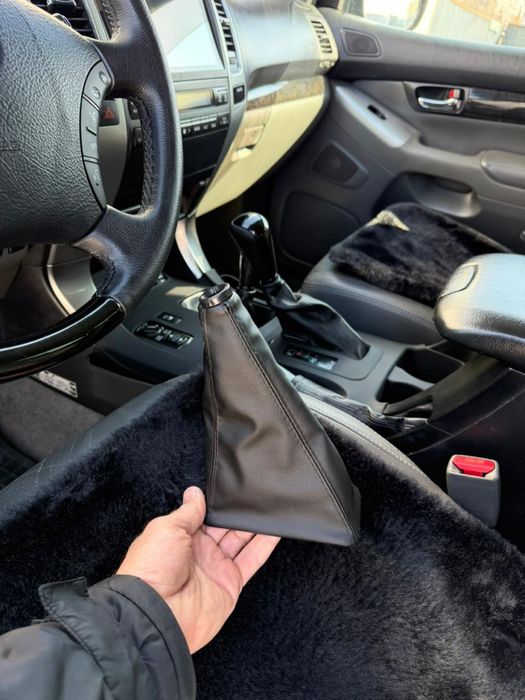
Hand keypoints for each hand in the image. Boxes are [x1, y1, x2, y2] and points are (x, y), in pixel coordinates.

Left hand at [117, 486, 279, 653]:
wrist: (157, 614)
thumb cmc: (152, 569)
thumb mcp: (166, 528)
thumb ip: (187, 512)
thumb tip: (195, 493)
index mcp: (180, 537)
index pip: (204, 516)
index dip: (218, 504)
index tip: (232, 488)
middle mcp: (199, 553)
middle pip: (226, 527)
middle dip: (238, 513)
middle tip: (256, 494)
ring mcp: (216, 568)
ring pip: (242, 541)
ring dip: (255, 525)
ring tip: (270, 506)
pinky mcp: (231, 584)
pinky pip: (251, 561)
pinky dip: (265, 545)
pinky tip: (275, 529)